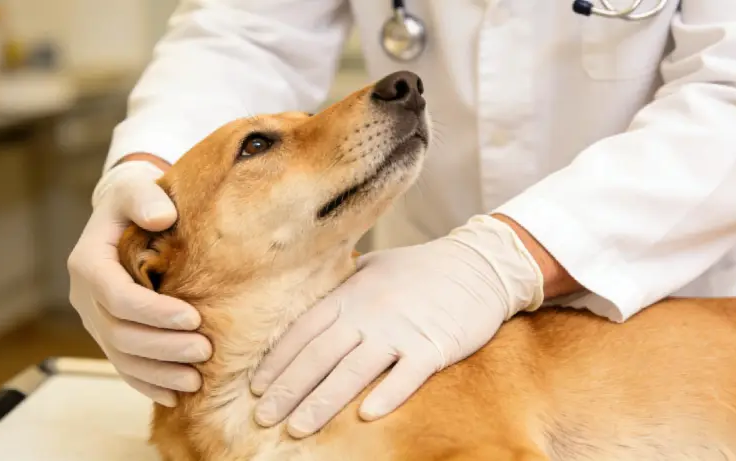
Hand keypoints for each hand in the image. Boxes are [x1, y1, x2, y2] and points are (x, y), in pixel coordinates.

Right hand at [67, 159, 211, 406]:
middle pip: (121, 334)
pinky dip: (149, 384)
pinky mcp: (110, 336)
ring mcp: (95, 321)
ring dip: (159, 372)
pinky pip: (125, 367)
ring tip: (197, 380)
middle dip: (164, 347)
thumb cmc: (137, 203)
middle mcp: (86, 297)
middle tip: (205, 351)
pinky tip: (177, 397)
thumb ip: (145, 198)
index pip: (117, 297)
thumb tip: (162, 216)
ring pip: (122, 357)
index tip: (192, 318)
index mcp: (89, 263)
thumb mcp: (137, 189)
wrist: (127, 220)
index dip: (153, 312)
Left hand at [249, 215, 543, 436]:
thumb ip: (342, 286)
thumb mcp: (375, 266)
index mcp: (351, 294)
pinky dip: (387, 395)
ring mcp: (401, 330)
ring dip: (322, 402)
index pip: (304, 330)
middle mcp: (369, 312)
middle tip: (263, 418)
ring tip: (297, 428)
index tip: (256, 388)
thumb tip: (312, 303)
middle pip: (319, 356)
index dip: (278, 361)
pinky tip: (366, 418)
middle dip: (288, 389)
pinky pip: (407, 375)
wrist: (479, 265)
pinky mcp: (434, 346)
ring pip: (354, 371)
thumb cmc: (422, 268)